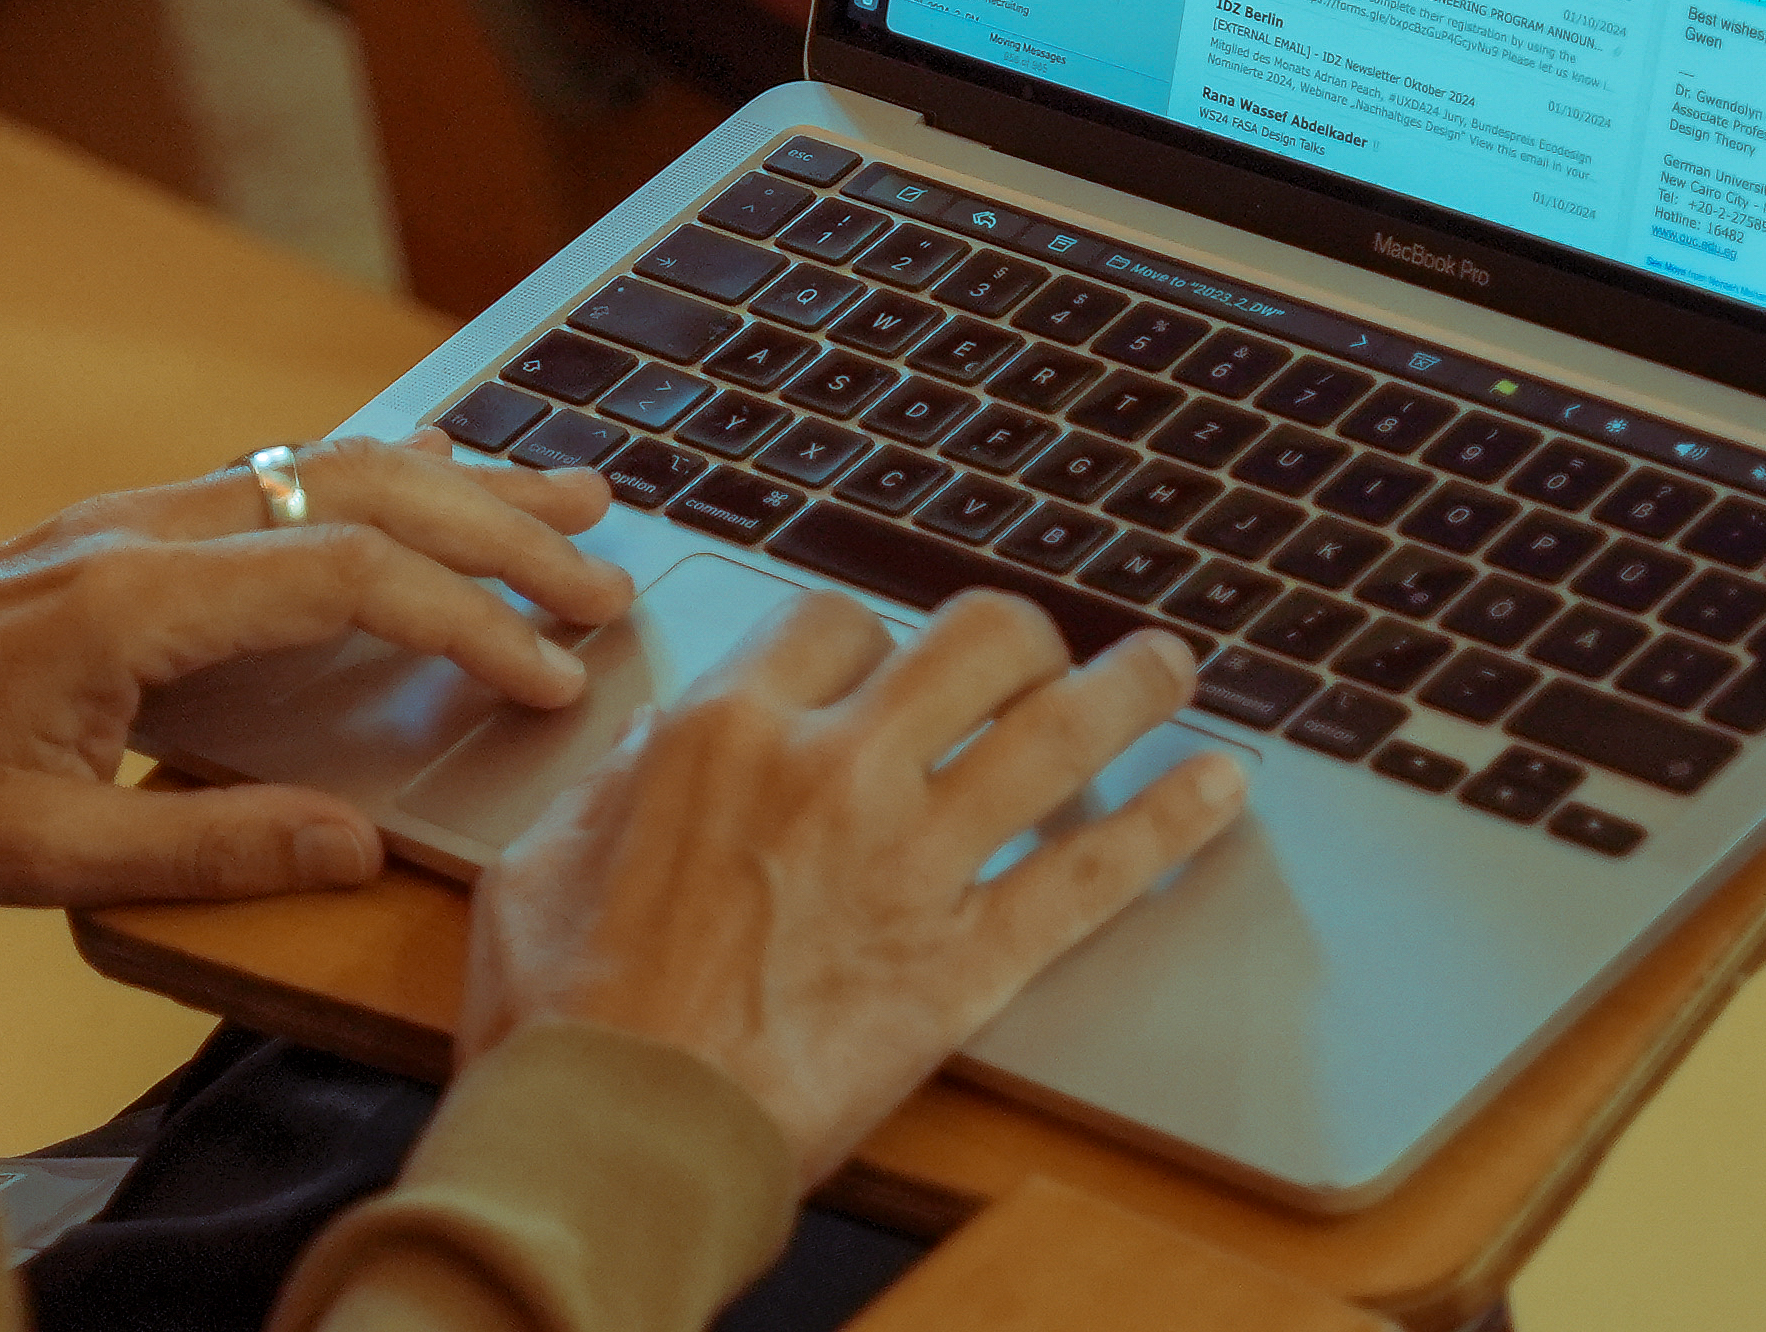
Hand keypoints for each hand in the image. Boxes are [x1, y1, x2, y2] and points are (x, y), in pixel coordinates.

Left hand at [0, 430, 634, 907]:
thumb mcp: (42, 857)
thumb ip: (211, 846)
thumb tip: (362, 847)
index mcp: (132, 603)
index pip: (351, 580)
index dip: (471, 622)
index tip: (558, 675)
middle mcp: (137, 533)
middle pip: (363, 500)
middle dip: (502, 536)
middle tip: (612, 575)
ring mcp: (121, 521)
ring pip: (327, 473)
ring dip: (457, 489)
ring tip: (571, 492)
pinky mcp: (107, 536)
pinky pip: (275, 482)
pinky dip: (375, 480)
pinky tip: (425, 474)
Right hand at [458, 588, 1249, 1184]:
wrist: (616, 1142)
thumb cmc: (564, 1019)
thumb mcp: (548, 860)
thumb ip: (619, 783)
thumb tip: (663, 745)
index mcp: (724, 734)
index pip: (835, 622)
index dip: (870, 638)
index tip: (886, 666)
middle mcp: (833, 773)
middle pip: (973, 643)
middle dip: (1020, 635)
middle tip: (1041, 652)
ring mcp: (912, 865)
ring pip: (1056, 735)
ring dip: (1131, 688)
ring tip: (1171, 666)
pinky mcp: (964, 963)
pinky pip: (1093, 873)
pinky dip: (1170, 823)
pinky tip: (1217, 788)